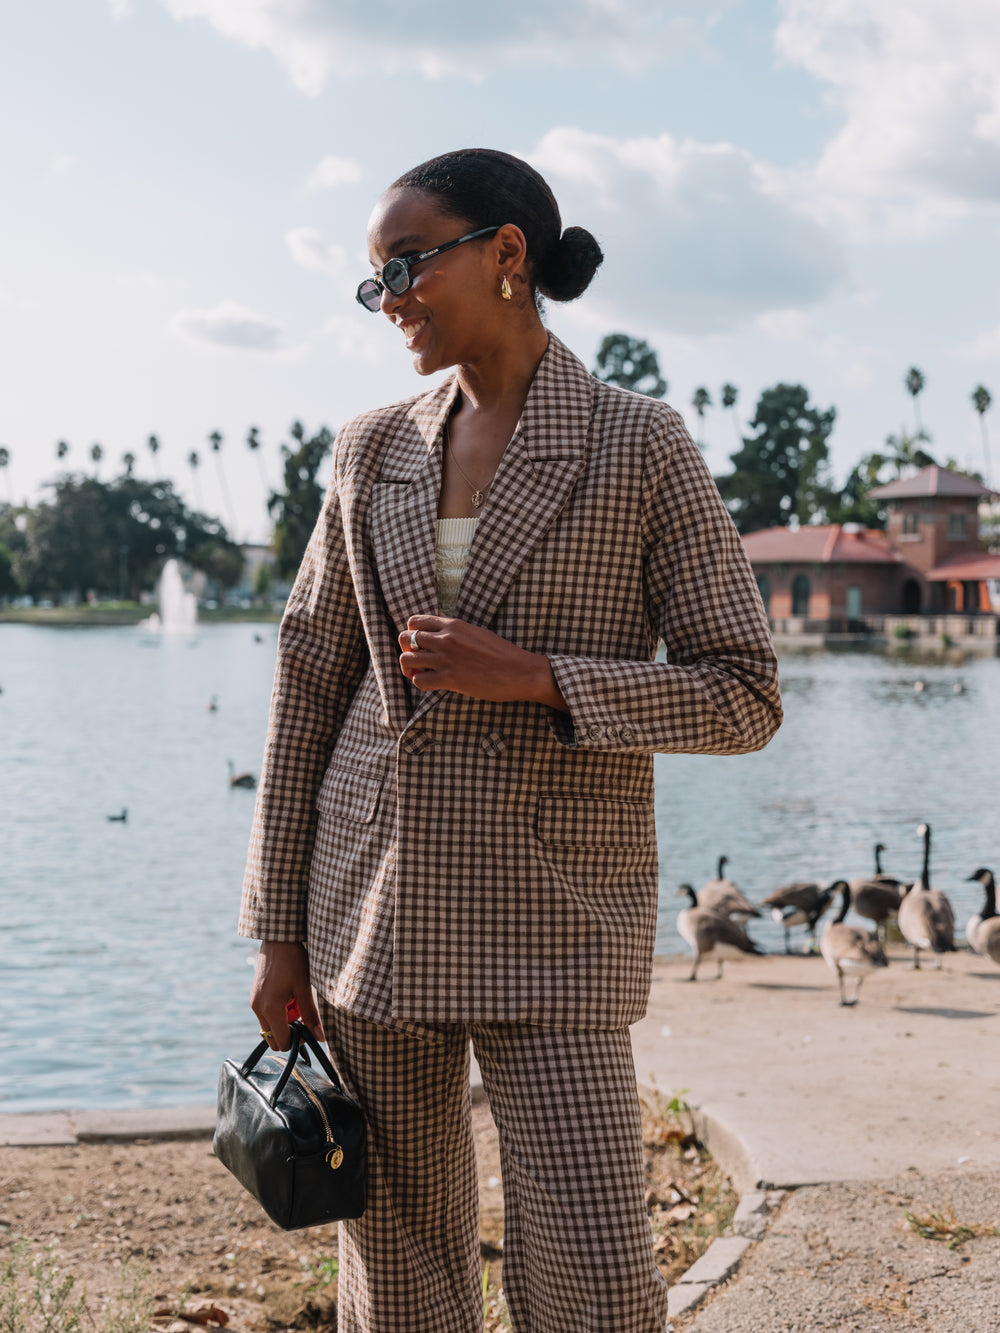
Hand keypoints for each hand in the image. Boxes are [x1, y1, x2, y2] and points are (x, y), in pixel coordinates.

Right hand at [250, 941, 325, 1050]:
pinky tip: (289, 996)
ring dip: (285, 1022)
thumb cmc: (293, 961)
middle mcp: (258, 1009)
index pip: (282, 1042)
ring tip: (297, 1001)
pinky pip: (266, 1015)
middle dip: (290, 1034)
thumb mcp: (305, 988)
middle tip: (304, 1018)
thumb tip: (320, 1037)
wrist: (278, 939)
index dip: (297, 1041)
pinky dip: (279, 1013)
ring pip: (270, 1027)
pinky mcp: (255, 996)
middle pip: (273, 1038)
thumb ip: (311, 1015)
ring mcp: (254, 1003)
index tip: (309, 1029)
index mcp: (270, 1009)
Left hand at [398, 615, 567, 709]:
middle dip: (406, 650)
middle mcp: (446, 639)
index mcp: (453, 625)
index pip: (415, 621)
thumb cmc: (502, 653)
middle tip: (417, 661)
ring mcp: (447, 659)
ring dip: (410, 668)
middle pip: (405, 638)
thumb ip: (455, 628)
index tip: (419, 644)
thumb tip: (439, 620)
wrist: (520, 671)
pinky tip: (432, 684)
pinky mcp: (450, 679)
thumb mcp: (476, 632)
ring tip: (421, 674)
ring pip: (407, 659)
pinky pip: (419, 681)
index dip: (411, 633)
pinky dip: (420, 683)